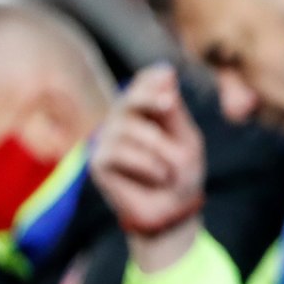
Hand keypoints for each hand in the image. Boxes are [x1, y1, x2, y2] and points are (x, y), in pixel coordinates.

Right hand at [90, 65, 204, 272]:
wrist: (174, 210)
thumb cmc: (182, 173)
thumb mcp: (186, 139)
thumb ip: (174, 111)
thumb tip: (166, 73)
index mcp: (147, 111)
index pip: (142, 82)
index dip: (152, 78)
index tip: (169, 75)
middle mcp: (123, 120)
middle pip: (128, 98)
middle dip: (148, 98)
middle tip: (168, 104)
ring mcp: (107, 139)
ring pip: (127, 128)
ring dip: (158, 148)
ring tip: (170, 169)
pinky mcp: (98, 162)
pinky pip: (119, 152)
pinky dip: (146, 164)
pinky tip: (158, 176)